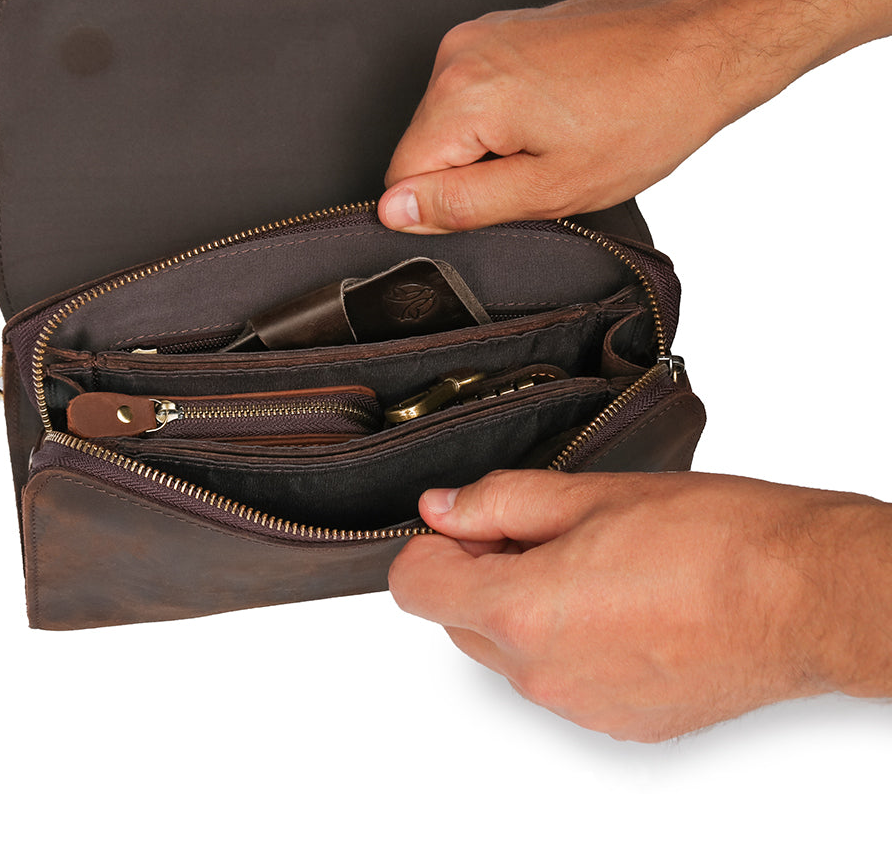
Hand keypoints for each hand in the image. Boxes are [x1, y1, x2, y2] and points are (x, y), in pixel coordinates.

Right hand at [380, 0, 891, 233]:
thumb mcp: (550, 188)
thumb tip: (396, 211)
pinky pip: (476, 93)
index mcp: (463, 93)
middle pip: (424, 146)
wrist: (702, 45)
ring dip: (491, 145)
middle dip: (471, 174)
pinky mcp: (504, 30)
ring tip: (557, 138)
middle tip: (539, 171)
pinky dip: (506, 115)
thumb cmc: (647, 113)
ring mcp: (482, 34)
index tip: (500, 200)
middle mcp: (461, 52)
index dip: (446, 208)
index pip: (401, 178)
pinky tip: (559, 113)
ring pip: (451, 122)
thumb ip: (461, 205)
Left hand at [388, 469, 891, 740]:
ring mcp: (581, 708)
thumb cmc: (713, 540)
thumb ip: (498, 503)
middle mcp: (541, 675)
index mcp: (521, 611)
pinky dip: (568, 644)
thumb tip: (443, 510)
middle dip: (478, 575)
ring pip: (509, 654)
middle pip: (458, 622)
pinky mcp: (619, 724)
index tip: (464, 526)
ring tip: (592, 566)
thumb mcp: (587, 495)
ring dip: (524, 610)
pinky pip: (560, 681)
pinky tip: (620, 604)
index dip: (432, 547)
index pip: (415, 587)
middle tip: (538, 534)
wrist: (803, 596)